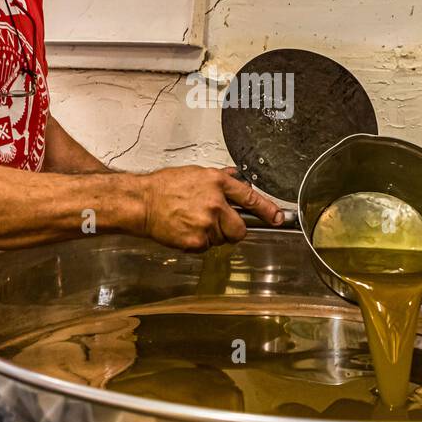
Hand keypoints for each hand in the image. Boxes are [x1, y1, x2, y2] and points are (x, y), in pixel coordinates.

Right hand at [139, 166, 284, 251]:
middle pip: (240, 229)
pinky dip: (197, 244)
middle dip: (232, 230)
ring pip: (222, 239)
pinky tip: (185, 231)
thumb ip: (218, 179)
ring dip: (211, 236)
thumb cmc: (164, 187)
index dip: (267, 210)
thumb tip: (234, 178)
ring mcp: (207, 223)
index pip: (250, 197)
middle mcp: (216, 203)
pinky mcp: (196, 240)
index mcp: (217, 183)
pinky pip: (206, 248)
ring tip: (192, 222)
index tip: (278, 218)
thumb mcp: (196, 174)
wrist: (143, 202)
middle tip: (216, 224)